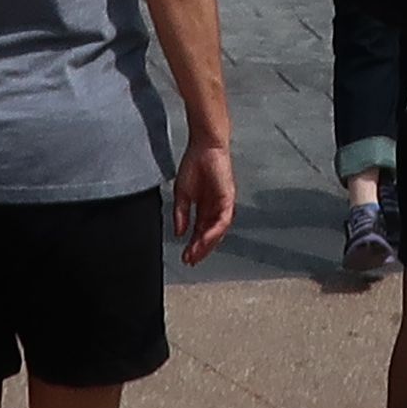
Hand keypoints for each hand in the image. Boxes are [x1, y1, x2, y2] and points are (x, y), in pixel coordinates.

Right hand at [172, 131, 238, 264]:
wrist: (205, 146)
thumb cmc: (195, 164)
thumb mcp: (182, 194)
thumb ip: (181, 214)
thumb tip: (178, 233)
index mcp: (205, 208)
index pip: (200, 232)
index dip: (192, 246)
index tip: (185, 257)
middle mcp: (215, 209)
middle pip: (210, 236)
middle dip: (200, 250)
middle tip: (190, 261)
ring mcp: (223, 205)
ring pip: (218, 231)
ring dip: (207, 244)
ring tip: (196, 254)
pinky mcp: (228, 199)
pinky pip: (223, 220)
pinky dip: (214, 231)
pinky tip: (204, 239)